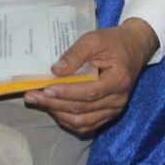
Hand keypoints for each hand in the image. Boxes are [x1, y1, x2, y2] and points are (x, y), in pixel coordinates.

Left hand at [25, 18, 158, 135]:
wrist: (133, 48)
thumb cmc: (113, 42)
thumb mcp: (95, 39)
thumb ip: (76, 54)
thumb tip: (56, 71)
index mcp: (118, 80)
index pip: (89, 92)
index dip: (66, 93)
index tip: (46, 88)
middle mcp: (118, 100)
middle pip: (82, 109)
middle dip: (54, 103)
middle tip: (31, 96)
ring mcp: (114, 110)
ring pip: (81, 121)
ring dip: (57, 113)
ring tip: (39, 102)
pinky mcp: (107, 114)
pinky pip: (85, 125)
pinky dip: (67, 120)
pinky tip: (53, 109)